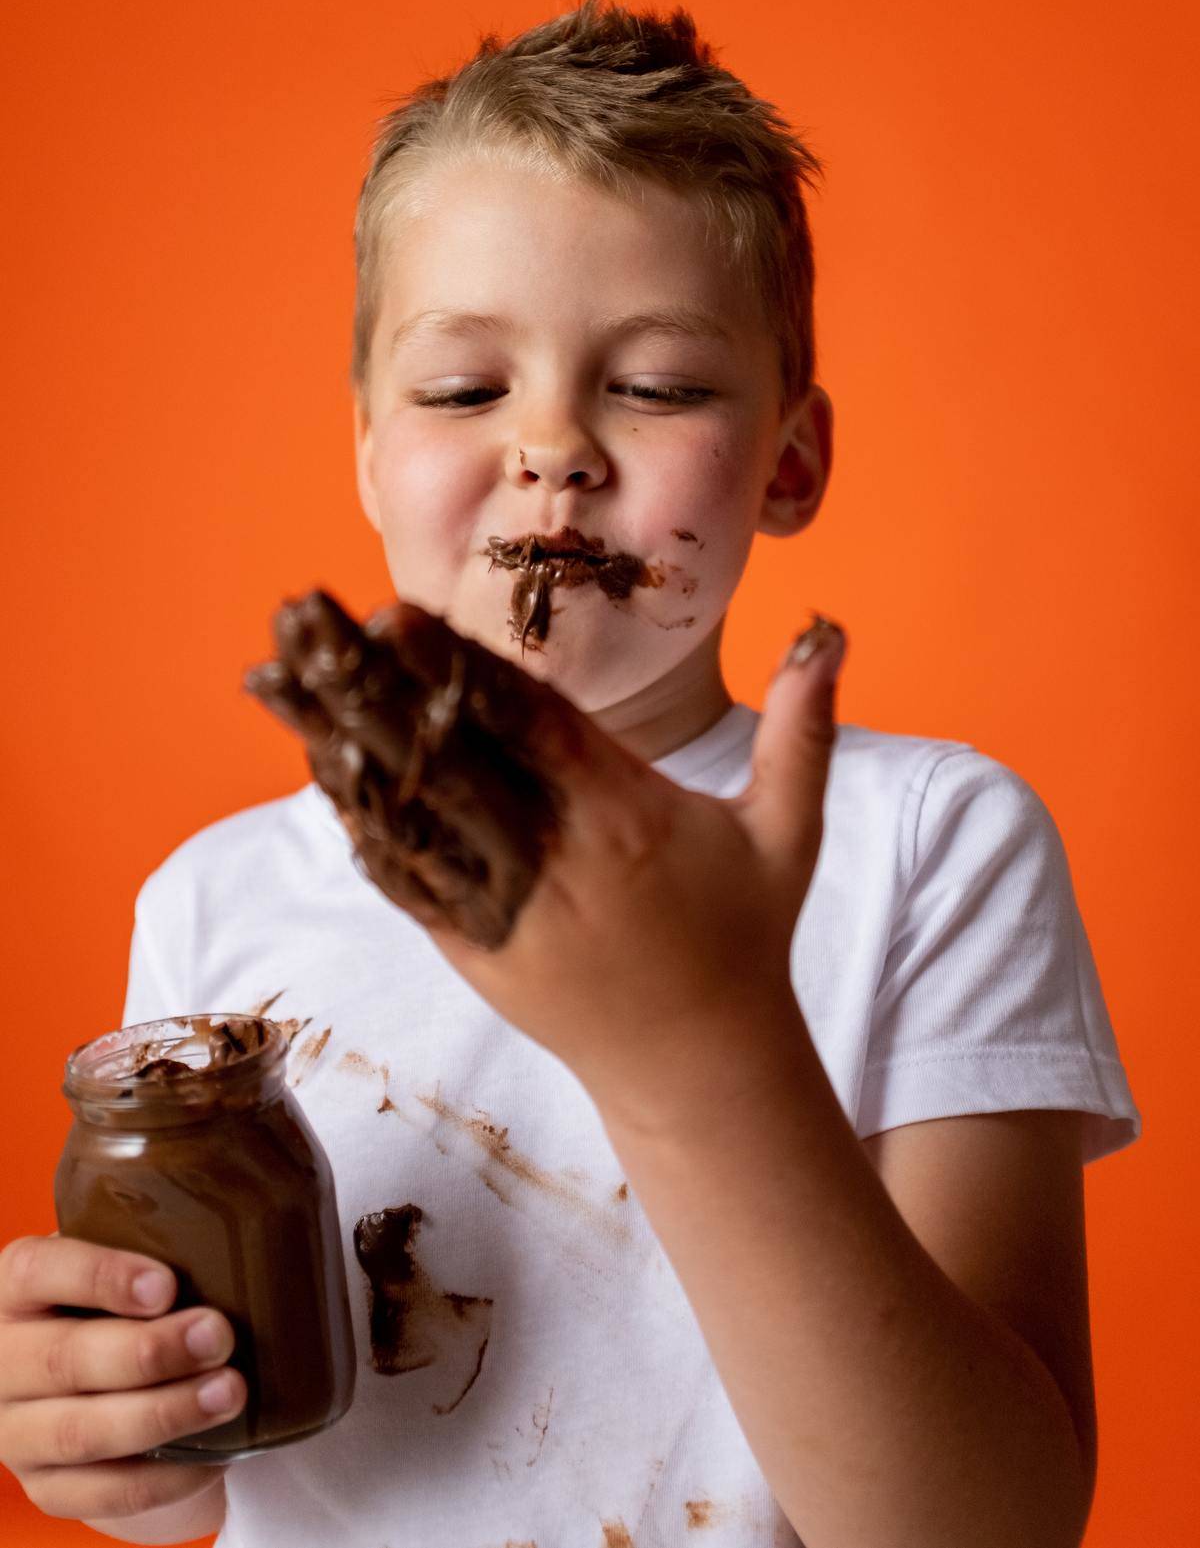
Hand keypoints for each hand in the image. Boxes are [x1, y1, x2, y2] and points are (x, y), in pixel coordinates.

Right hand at [0, 1235, 243, 1522]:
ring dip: (163, 1413)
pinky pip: (105, 1491)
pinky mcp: (48, 1488)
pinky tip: (216, 1452)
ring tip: (229, 1391)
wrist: (98, 1377)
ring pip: (81, 1433)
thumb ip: (159, 1237)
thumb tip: (244, 1212)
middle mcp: (3, 1361)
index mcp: (15, 1286)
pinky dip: (165, 1475)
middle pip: (62, 1361)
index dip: (101, 1278)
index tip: (166, 1285)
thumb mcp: (124, 1258)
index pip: (41, 1272)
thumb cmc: (124, 1298)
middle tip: (218, 1335)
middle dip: (149, 1352)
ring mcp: (17, 1432)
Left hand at [246, 591, 845, 1123]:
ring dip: (340, 738)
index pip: (529, 727)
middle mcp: (554, 860)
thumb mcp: (788, 831)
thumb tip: (827, 628)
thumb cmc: (742, 934)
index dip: (457, 669)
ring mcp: (504, 910)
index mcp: (624, 819)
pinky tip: (315, 761)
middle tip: (305, 613)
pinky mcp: (473, 948)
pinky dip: (355, 817)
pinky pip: (404, 877)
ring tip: (281, 672)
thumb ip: (801, 728)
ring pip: (408, 811)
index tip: (396, 613)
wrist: (700, 1064)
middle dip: (371, 683)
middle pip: (447, 757)